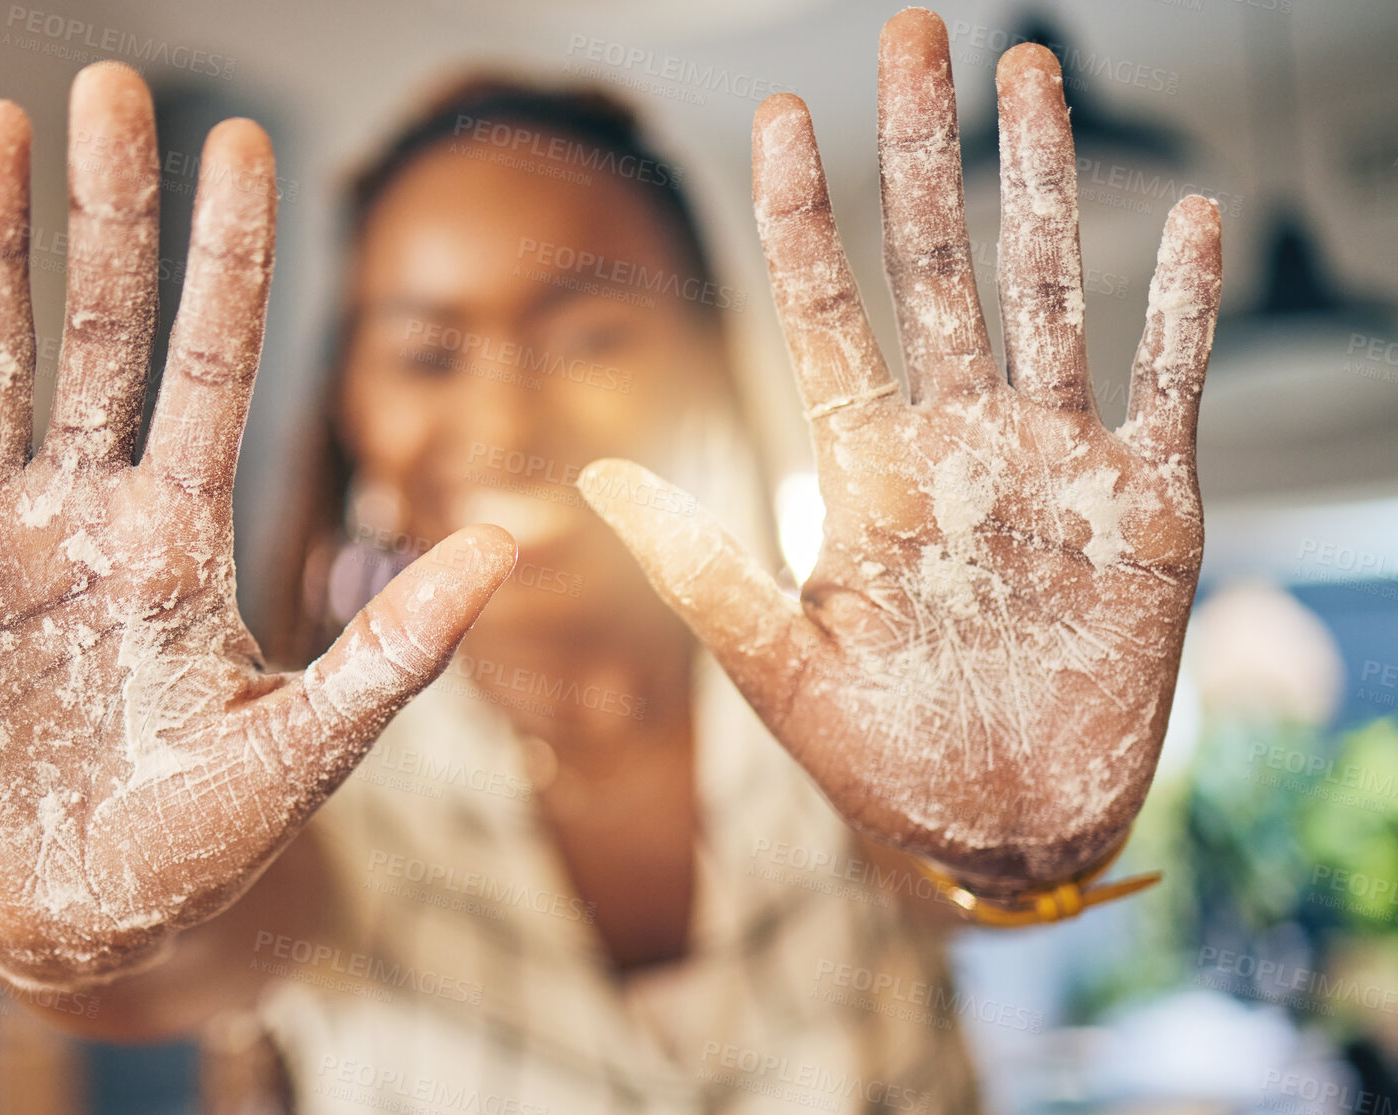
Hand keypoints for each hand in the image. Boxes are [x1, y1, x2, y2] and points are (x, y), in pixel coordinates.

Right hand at [0, 63, 513, 985]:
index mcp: (181, 531)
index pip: (212, 362)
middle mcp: (87, 511)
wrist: (81, 916)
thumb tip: (512, 544)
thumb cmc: (199, 838)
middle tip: (110, 86)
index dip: (227, 255)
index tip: (243, 145)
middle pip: (103, 331)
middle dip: (109, 211)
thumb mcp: (305, 742)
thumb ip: (396, 646)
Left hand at [580, 10, 1220, 890]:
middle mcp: (957, 446)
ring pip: (1049, 292)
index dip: (800, 217)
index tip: (777, 119)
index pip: (824, 315)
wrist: (994, 830)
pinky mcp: (1145, 511)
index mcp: (864, 474)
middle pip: (933, 269)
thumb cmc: (879, 761)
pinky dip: (1180, 311)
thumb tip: (596, 475)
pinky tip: (1187, 219)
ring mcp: (1052, 467)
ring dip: (1041, 185)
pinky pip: (1168, 387)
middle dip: (917, 153)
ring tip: (1029, 75)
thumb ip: (699, 568)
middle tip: (907, 37)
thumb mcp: (776, 668)